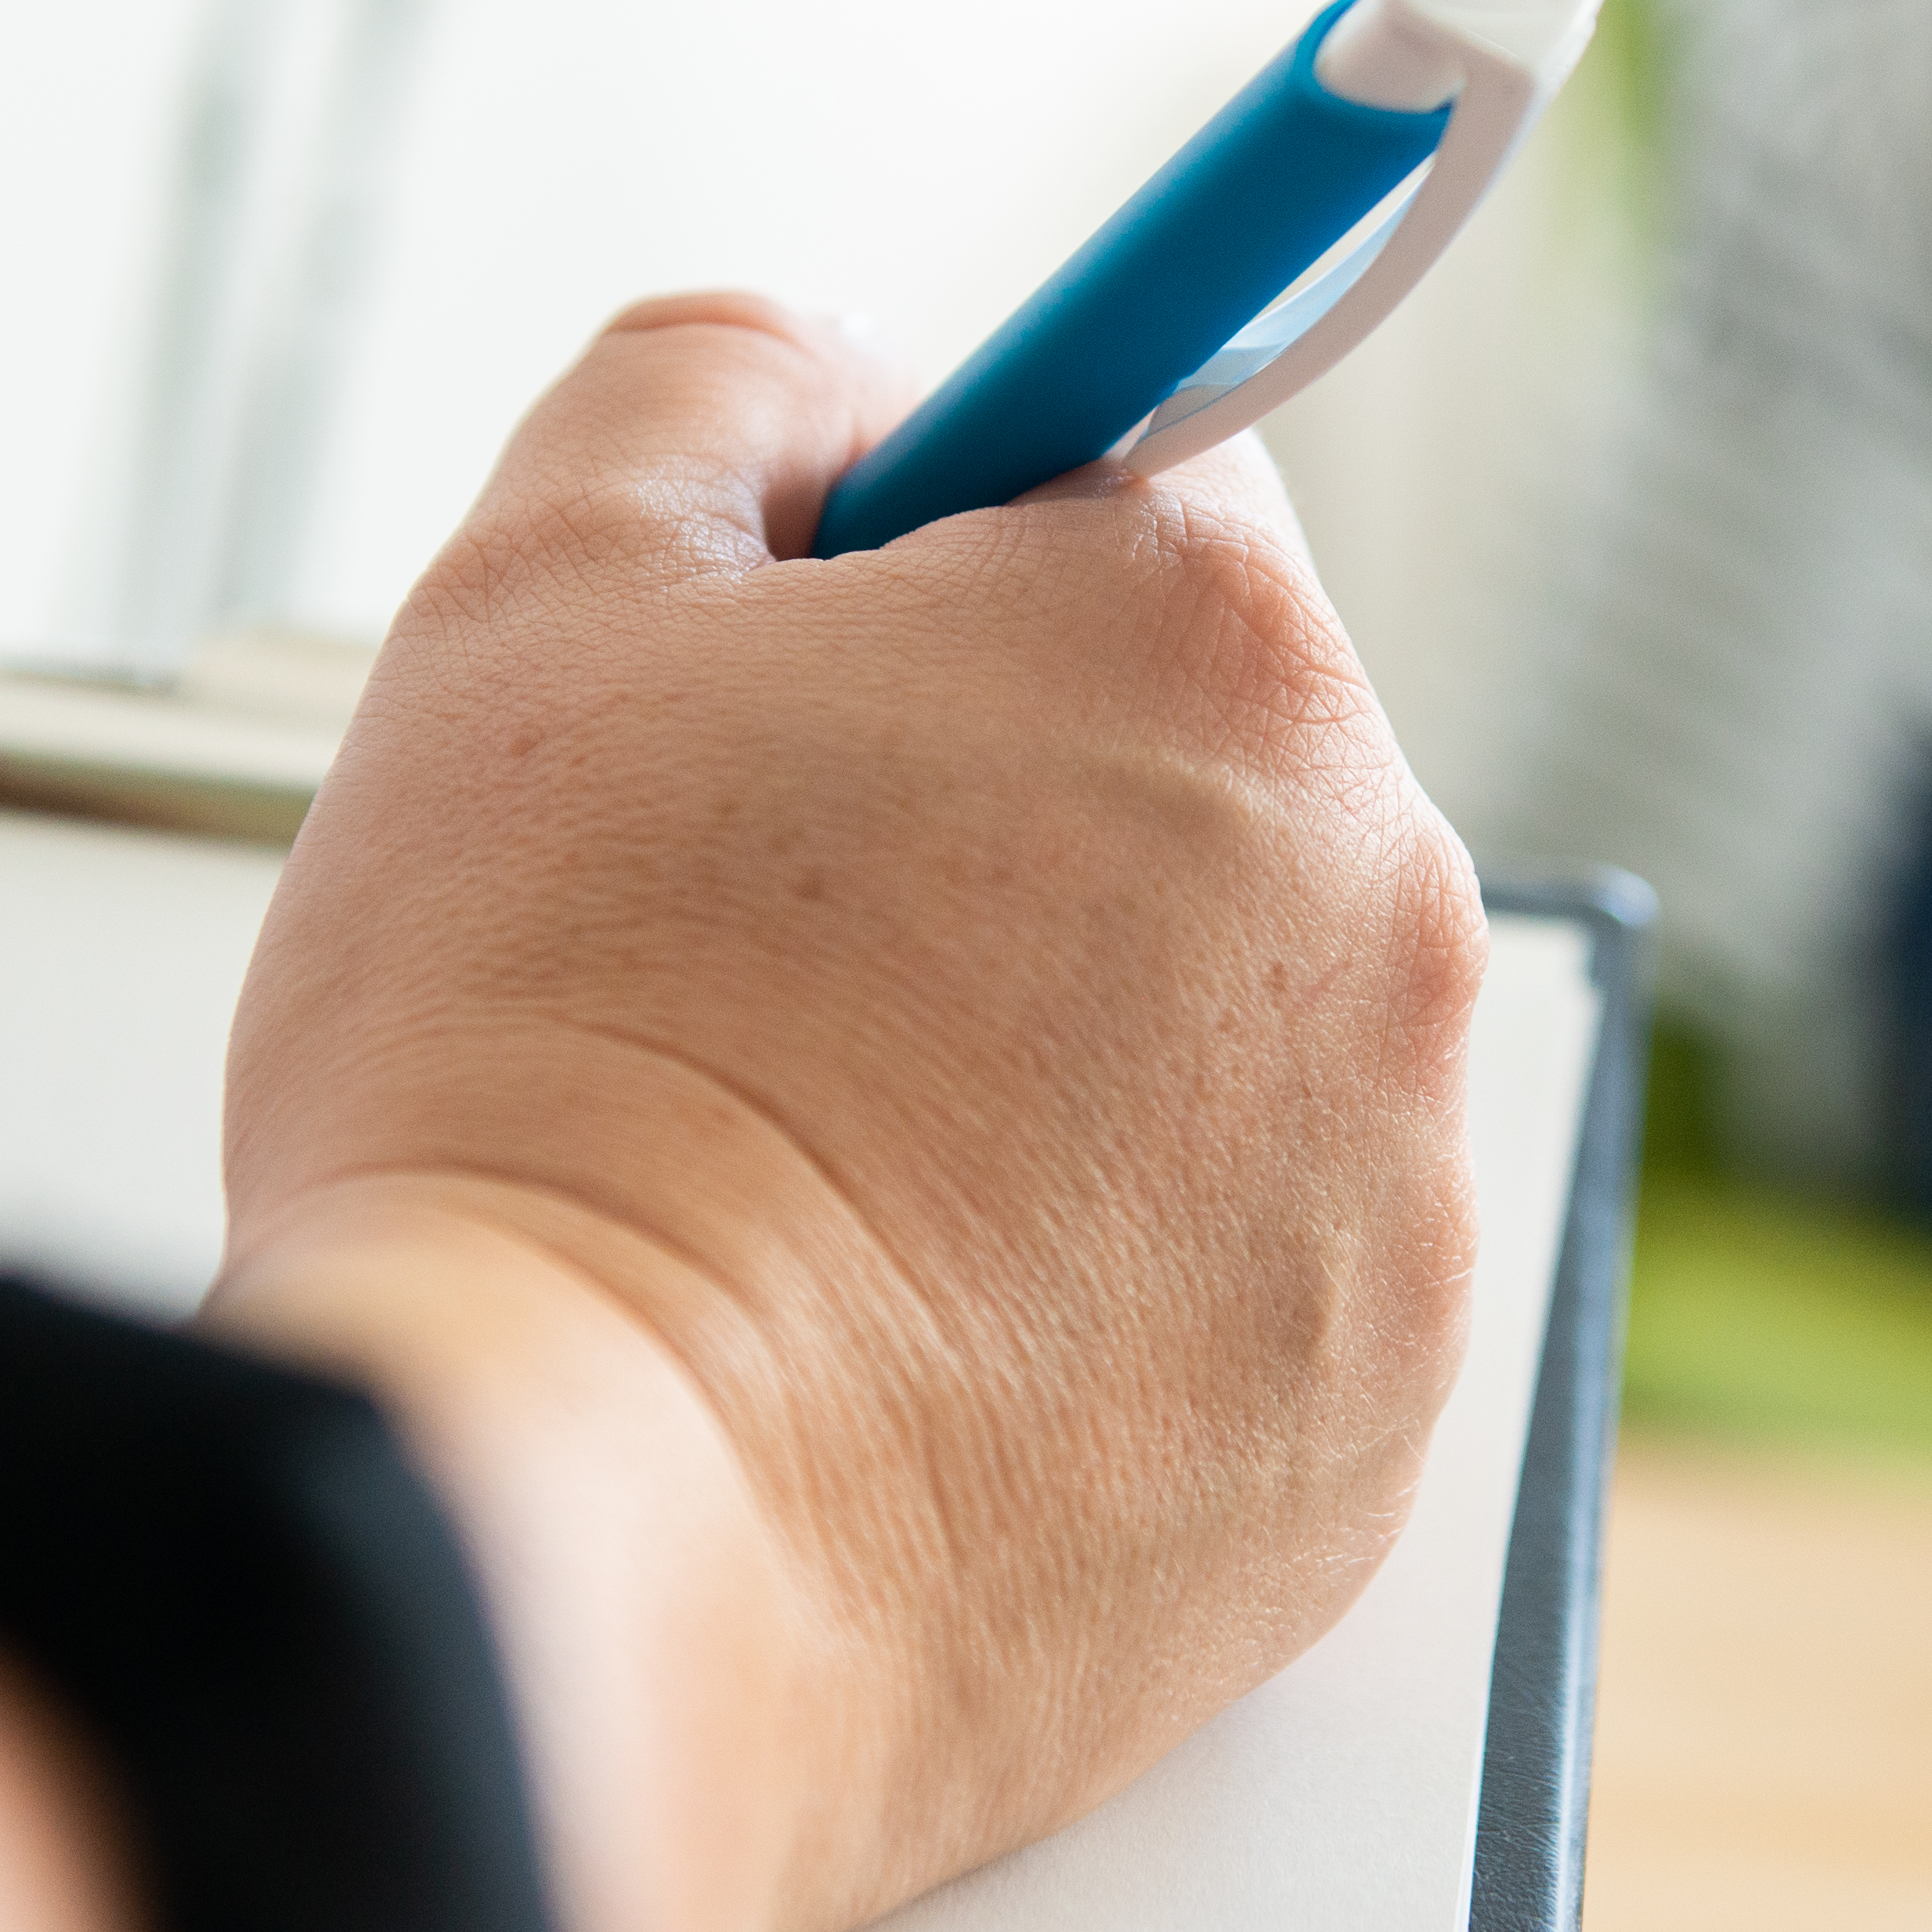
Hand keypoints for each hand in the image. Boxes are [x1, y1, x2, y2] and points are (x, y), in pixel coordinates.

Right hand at [203, 294, 1484, 1931]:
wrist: (579, 1548)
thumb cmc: (536, 1075)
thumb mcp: (532, 589)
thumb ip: (713, 382)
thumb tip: (840, 398)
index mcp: (1224, 649)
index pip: (1125, 466)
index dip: (929, 539)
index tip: (815, 645)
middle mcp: (1389, 903)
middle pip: (1184, 760)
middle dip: (983, 808)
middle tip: (734, 939)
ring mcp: (1400, 1192)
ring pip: (1210, 1028)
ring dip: (1043, 1045)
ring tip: (794, 1158)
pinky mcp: (1365, 1435)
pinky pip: (1232, 1275)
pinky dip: (1086, 1279)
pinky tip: (882, 1327)